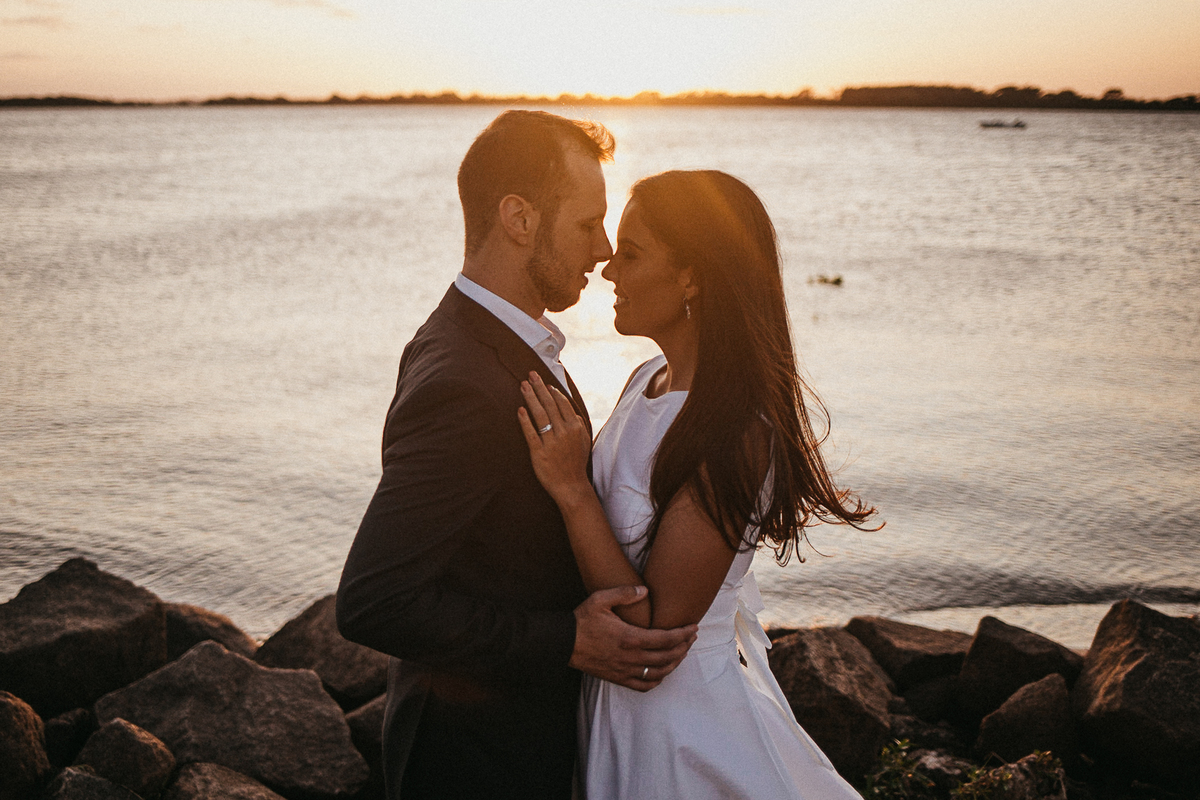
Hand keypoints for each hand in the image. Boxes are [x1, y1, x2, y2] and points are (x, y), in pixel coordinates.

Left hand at [517, 372, 592, 502]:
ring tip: (523, 386)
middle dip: (539, 388)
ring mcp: (551, 443)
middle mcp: (564, 433)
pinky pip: (531, 433)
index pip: (562, 404)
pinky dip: (525, 421)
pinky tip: (520, 410)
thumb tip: (571, 411)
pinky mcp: (539, 453)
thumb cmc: (576, 463)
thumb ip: (578, 424)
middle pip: (549, 405)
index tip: (544, 383)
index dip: (552, 392)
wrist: (571, 486)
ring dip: (530, 398)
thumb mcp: (584, 441)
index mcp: (576, 428)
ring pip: (539, 416)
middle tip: (530, 375)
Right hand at [568, 585, 697, 691]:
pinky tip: (662, 671)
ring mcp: (625, 670)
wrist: (563, 643)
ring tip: (682, 652)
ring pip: (659, 672)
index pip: (666, 639)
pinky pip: (644, 685)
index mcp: (630, 637)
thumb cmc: (582, 619)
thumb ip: (624, 593)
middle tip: (691, 637)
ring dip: (675, 663)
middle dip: (684, 646)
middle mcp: (631, 657)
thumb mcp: (600, 599)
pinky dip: (658, 679)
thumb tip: (645, 590)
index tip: (694, 627)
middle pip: (668, 656)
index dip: (683, 634)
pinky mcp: (618, 678)